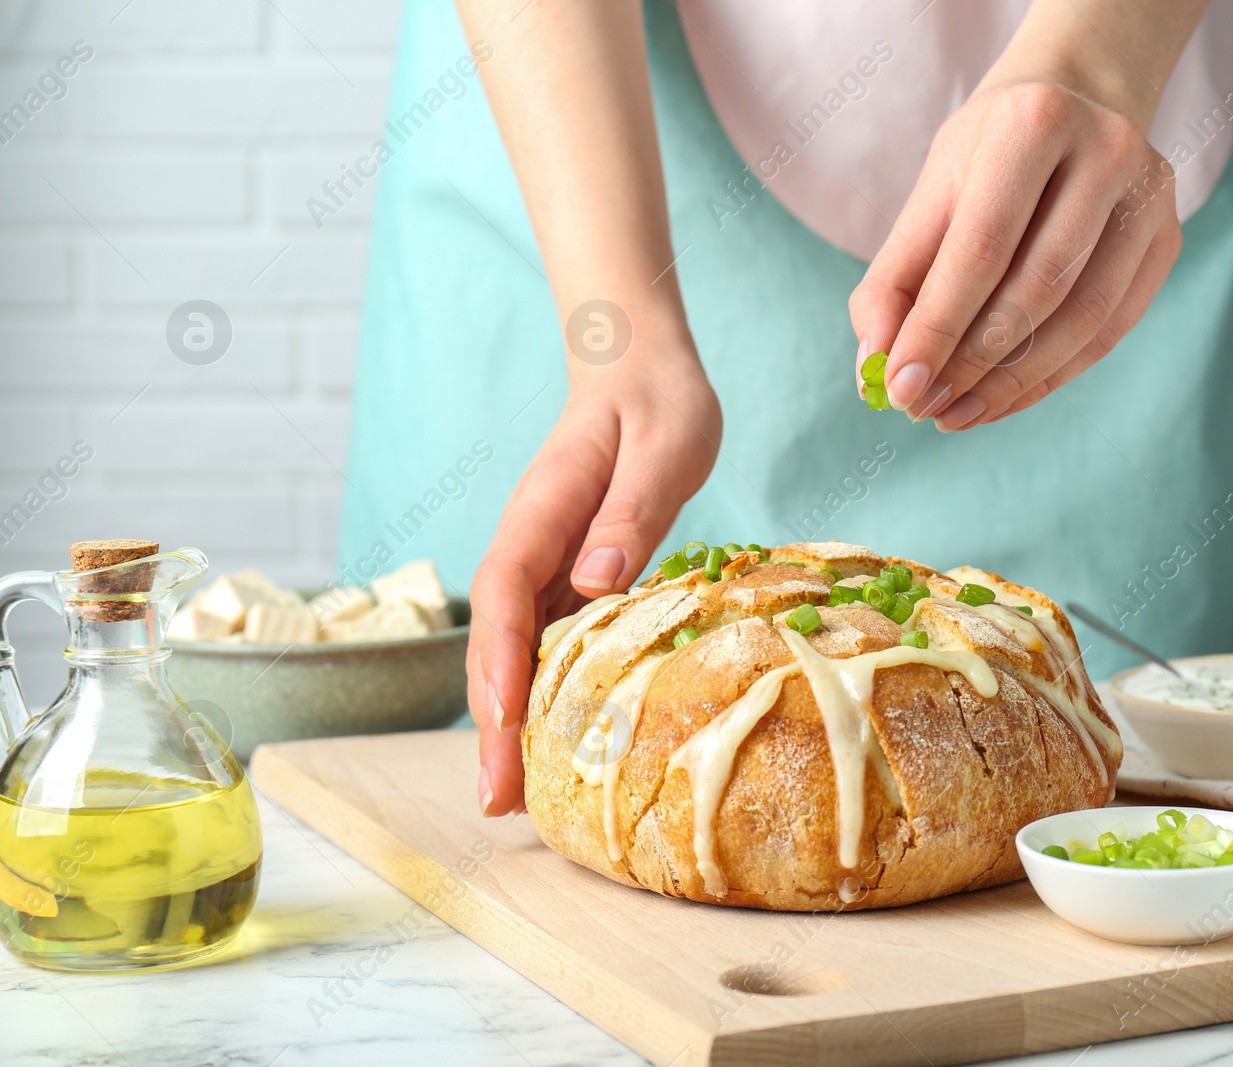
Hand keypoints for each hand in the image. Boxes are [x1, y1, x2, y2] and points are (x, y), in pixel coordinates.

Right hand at [467, 333, 720, 815]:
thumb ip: (632, 511)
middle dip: (492, 721)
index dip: (500, 664)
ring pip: (515, 651)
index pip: (506, 594)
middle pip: (497, 641)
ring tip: (515, 799)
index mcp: (544, 511)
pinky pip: (546, 642)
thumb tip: (594, 583)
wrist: (638, 364)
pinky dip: (542, 694)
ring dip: (510, 721)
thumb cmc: (658, 399)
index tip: (503, 727)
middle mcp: (531, 543)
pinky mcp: (567, 573)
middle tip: (499, 800)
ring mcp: (545, 561)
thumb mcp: (665, 444)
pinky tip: (554, 742)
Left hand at [850, 79, 1181, 429]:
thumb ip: (894, 279)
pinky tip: (1003, 398)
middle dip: (972, 363)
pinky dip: (1051, 377)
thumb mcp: (932, 193)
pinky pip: (1111, 331)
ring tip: (957, 413)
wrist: (1076, 98)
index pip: (981, 248)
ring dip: (1013, 383)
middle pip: (1037, 288)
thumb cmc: (988, 156)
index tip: (900, 387)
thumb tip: (876, 365)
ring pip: (1083, 320)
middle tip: (925, 408)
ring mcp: (1148, 195)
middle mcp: (1105, 150)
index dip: (937, 327)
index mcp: (1032, 122)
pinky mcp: (1169, 237)